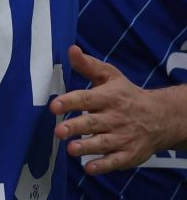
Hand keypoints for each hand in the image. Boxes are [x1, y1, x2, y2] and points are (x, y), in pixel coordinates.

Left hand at [51, 46, 180, 172]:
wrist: (161, 117)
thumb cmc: (126, 95)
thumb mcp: (110, 76)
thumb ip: (88, 65)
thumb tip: (70, 49)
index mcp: (109, 97)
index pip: (87, 98)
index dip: (71, 101)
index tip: (55, 106)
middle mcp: (115, 117)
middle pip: (93, 122)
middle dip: (75, 127)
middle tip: (58, 131)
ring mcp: (123, 137)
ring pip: (103, 143)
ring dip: (87, 146)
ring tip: (71, 149)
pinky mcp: (129, 154)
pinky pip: (116, 161)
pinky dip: (104, 165)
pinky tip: (89, 168)